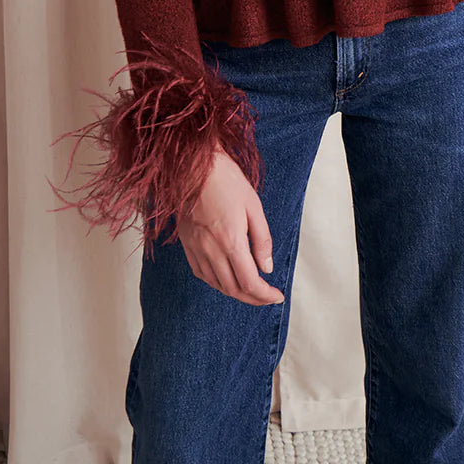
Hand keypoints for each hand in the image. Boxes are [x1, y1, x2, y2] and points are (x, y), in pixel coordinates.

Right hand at [177, 146, 285, 306]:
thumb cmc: (225, 180)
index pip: (250, 282)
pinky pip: (201, 274)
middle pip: (233, 289)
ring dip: (235, 292)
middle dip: (254, 298)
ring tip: (251, 289)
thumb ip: (262, 239)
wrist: (192, 165)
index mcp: (231, 241)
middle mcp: (211, 251)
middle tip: (267, 296)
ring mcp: (196, 249)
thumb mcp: (253, 205)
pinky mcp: (186, 244)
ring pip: (216, 285)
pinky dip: (216, 282)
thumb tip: (267, 268)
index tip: (277, 296)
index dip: (265, 295)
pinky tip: (225, 278)